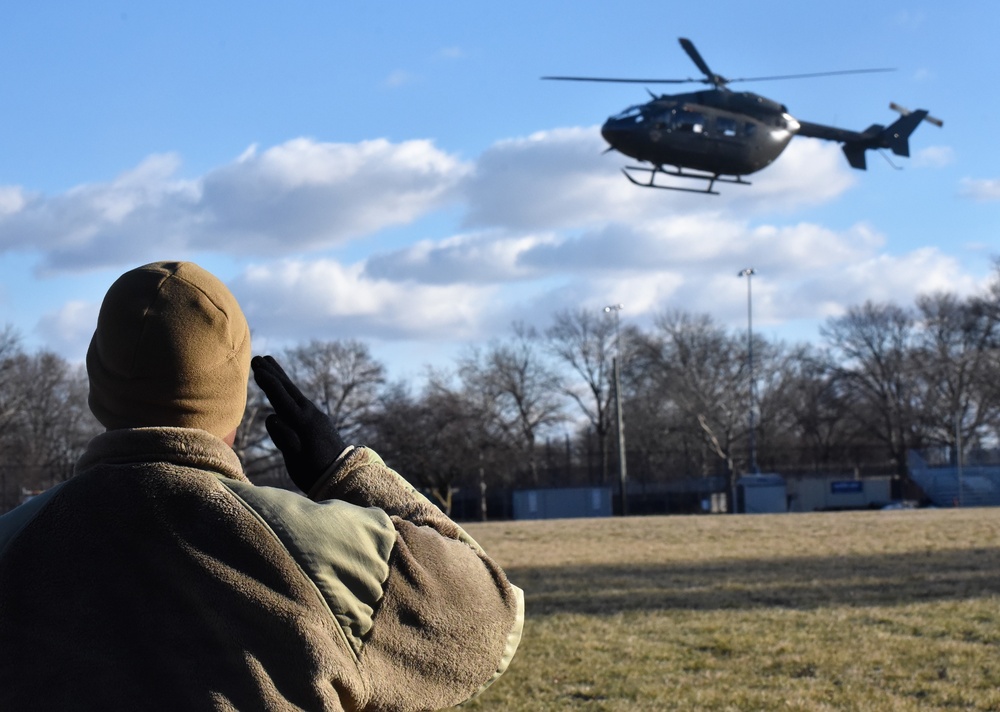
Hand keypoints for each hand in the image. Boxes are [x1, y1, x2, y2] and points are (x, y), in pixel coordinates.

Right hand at [251, 355, 346, 491]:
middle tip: (258, 358)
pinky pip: (299, 399)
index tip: (256, 368)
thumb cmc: (315, 473)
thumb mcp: (296, 460)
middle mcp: (311, 414)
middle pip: (288, 389)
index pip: (282, 399)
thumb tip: (270, 417)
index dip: (268, 383)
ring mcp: (316, 415)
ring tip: (270, 363)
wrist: (344, 475)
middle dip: (273, 373)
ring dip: (280, 377)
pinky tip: (284, 389)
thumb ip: (284, 439)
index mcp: (303, 423)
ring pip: (294, 392)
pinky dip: (288, 389)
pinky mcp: (318, 420)